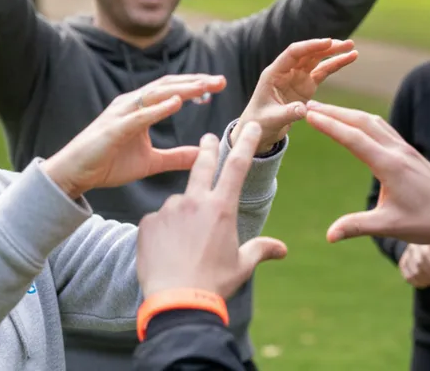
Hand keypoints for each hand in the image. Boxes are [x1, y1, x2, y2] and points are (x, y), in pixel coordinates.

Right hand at [42, 74, 226, 196]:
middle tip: (220, 80)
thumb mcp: (151, 162)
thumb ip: (175, 157)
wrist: (74, 174)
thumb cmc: (108, 164)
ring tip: (204, 87)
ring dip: (182, 89)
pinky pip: (139, 116)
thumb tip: (202, 156)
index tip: (218, 85)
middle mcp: (131, 104)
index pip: (172, 90)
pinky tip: (177, 103)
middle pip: (168, 86)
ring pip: (156, 95)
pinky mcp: (114, 128)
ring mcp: (121, 114)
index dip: (195, 86)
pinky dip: (158, 108)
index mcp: (140, 108)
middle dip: (195, 82)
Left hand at [137, 122, 287, 297]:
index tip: (249, 127)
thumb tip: (282, 250)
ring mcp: (168, 210)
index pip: (237, 166)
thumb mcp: (242, 266)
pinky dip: (163, 231)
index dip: (245, 144)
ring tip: (184, 246)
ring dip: (183, 215)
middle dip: (207, 148)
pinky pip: (158, 221)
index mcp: (221, 208)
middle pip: (202, 165)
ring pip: (179, 204)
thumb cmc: (213, 283)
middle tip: (208, 138)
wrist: (176, 301)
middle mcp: (194, 201)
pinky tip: (167, 251)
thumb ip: (260, 250)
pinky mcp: (147, 222)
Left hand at [231, 38, 356, 153]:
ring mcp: (297, 77)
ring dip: (333, 52)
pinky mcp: (306, 86)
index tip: (327, 42)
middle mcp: (286, 71)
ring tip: (351, 47)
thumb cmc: (259, 123)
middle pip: (307, 53)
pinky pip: (323, 72)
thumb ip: (287, 113)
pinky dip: (335, 65)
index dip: (310, 46)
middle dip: (326, 47)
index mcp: (273, 73)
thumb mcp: (271, 120)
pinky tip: (350, 58)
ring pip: (317, 60)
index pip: (293, 53)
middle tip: (345, 44)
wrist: (260, 131)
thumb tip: (304, 109)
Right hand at [303, 101, 429, 266]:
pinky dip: (364, 121)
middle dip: (334, 112)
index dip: (329, 125)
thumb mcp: (389, 227)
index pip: (353, 138)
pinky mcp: (409, 152)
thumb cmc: (427, 222)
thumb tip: (329, 236)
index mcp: (390, 165)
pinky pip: (383, 128)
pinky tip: (356, 123)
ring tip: (327, 111)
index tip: (308, 115)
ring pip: (373, 122)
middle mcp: (397, 151)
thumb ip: (356, 227)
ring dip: (348, 113)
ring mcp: (405, 149)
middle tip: (309, 106)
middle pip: (361, 122)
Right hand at [399, 244, 429, 288]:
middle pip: (419, 264)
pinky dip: (418, 283)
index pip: (426, 254)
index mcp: (421, 240)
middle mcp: (411, 247)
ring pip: (413, 273)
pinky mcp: (402, 264)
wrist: (423, 245)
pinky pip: (408, 277)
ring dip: (426, 280)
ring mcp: (405, 256)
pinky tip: (426, 283)